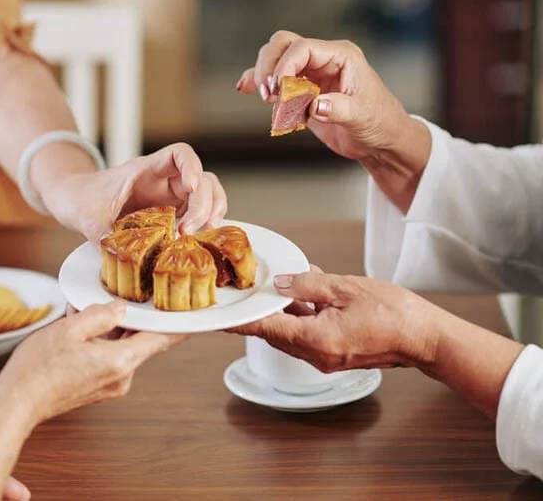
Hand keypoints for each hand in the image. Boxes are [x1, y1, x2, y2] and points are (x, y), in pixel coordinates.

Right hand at [0, 300, 185, 423]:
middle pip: (140, 341)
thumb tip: (120, 308)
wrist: (17, 403)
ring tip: (84, 313)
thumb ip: (101, 315)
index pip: (162, 339)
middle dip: (130, 318)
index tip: (195, 314)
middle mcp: (122, 377)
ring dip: (109, 329)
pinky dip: (100, 342)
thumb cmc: (39, 368)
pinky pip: (108, 358)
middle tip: (123, 296)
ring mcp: (111, 385)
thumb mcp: (70, 328)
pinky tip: (79, 330)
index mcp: (121, 361)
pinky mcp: (98, 389)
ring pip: (121, 347)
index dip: (179, 325)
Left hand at [43, 143, 226, 242]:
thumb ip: (104, 236)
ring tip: (200, 237)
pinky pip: (197, 216)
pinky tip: (195, 242)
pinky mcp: (171, 216)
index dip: (192, 167)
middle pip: (202, 180)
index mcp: (145, 170)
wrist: (74, 201)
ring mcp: (170, 198)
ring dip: (210, 214)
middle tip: (188, 231)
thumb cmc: (81, 199)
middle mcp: (164, 181)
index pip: (180, 154)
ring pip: (207, 196)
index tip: (192, 187)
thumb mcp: (88, 219)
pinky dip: (203, 227)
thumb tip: (120, 256)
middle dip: (204, 204)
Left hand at [228, 269, 442, 371]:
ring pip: (291, 333)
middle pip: (275, 332)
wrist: (425, 338)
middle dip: (261, 311)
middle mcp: (315, 355)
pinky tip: (307, 295)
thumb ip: (307, 286)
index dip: (239, 320)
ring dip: (284, 312)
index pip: (264, 328)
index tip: (218, 316)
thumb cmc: (394, 313)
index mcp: (314, 340)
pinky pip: (308, 335)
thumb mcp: (345, 288)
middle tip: (246, 293)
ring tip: (282, 286)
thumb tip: (280, 284)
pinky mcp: (336, 355)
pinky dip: (302, 317)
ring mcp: (325, 358)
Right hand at [236, 31, 429, 210]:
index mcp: (341, 56)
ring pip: (276, 59)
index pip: (302, 48)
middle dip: (269, 66)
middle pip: (283, 45)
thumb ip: (338, 109)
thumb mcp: (361, 116)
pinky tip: (243, 87)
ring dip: (264, 76)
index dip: (284, 65)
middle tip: (267, 94)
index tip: (277, 90)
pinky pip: (275, 80)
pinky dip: (258, 83)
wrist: (380, 141)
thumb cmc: (379, 123)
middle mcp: (324, 59)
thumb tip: (315, 106)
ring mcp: (311, 74)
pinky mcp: (302, 90)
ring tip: (267, 99)